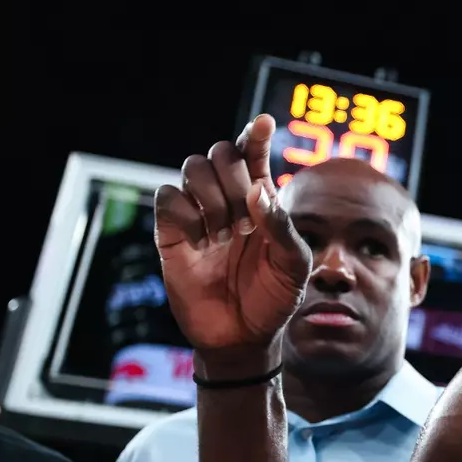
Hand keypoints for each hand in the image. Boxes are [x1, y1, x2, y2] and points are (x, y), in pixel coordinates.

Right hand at [154, 116, 309, 356]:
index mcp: (261, 203)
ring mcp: (198, 216)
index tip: (262, 123)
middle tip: (246, 220)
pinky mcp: (172, 234)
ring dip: (212, 196)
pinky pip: (167, 198)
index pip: (253, 156)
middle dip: (235, 178)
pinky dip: (185, 212)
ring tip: (225, 234)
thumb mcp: (293, 265)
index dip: (254, 136)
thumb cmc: (274, 300)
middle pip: (220, 154)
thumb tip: (259, 190)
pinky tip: (201, 241)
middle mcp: (228, 202)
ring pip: (192, 168)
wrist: (243, 338)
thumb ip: (281, 226)